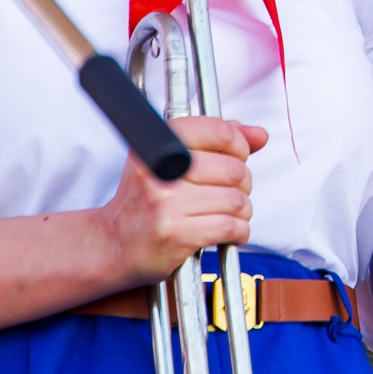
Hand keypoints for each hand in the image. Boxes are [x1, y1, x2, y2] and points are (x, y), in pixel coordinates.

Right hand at [97, 116, 269, 286]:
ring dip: (242, 211)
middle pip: (234, 169)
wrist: (113, 244)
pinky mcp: (175, 234)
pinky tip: (226, 233)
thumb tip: (259, 134)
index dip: (238, 144)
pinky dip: (239, 232)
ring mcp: (166, 203)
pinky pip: (230, 227)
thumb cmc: (147, 202)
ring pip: (236, 200)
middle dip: (243, 184)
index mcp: (160, 144)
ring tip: (226, 215)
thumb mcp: (173, 161)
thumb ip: (217, 142)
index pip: (216, 130)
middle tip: (230, 194)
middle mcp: (161, 170)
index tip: (237, 157)